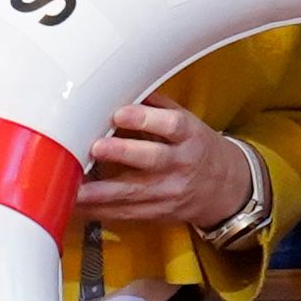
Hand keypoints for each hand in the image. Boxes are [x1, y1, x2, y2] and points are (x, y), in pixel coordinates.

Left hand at [76, 98, 250, 227]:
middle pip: (152, 159)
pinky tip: (78, 206)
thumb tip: (121, 87)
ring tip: (75, 188)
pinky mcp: (157, 213)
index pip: (172, 125)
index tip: (119, 112)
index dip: (146, 119)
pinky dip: (99, 210)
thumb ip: (157, 107)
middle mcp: (181, 164)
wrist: (224, 189)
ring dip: (102, 192)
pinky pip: (125, 213)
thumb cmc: (196, 149)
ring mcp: (168, 192)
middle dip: (122, 154)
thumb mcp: (188, 123)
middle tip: (95, 147)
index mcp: (190, 137)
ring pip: (134, 193)